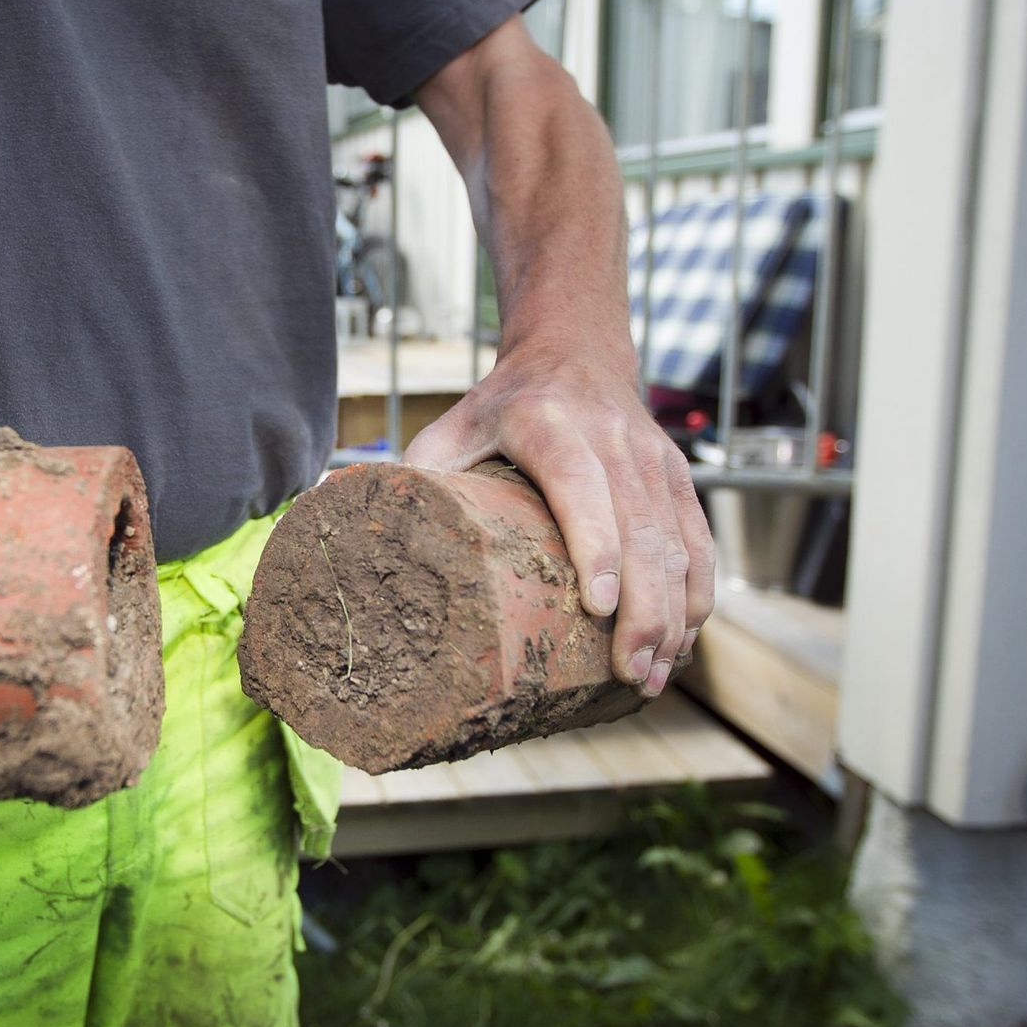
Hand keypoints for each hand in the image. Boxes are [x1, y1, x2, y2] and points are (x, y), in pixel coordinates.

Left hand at [404, 339, 713, 694]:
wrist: (575, 350)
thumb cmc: (501, 405)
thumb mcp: (452, 425)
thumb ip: (410, 472)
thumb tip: (328, 505)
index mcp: (549, 424)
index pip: (581, 485)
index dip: (594, 544)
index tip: (597, 606)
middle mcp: (612, 438)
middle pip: (640, 529)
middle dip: (643, 608)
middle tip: (630, 673)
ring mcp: (653, 458)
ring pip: (676, 542)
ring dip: (673, 614)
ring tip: (652, 676)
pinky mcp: (678, 476)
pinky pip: (698, 540)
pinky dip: (697, 595)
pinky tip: (683, 643)